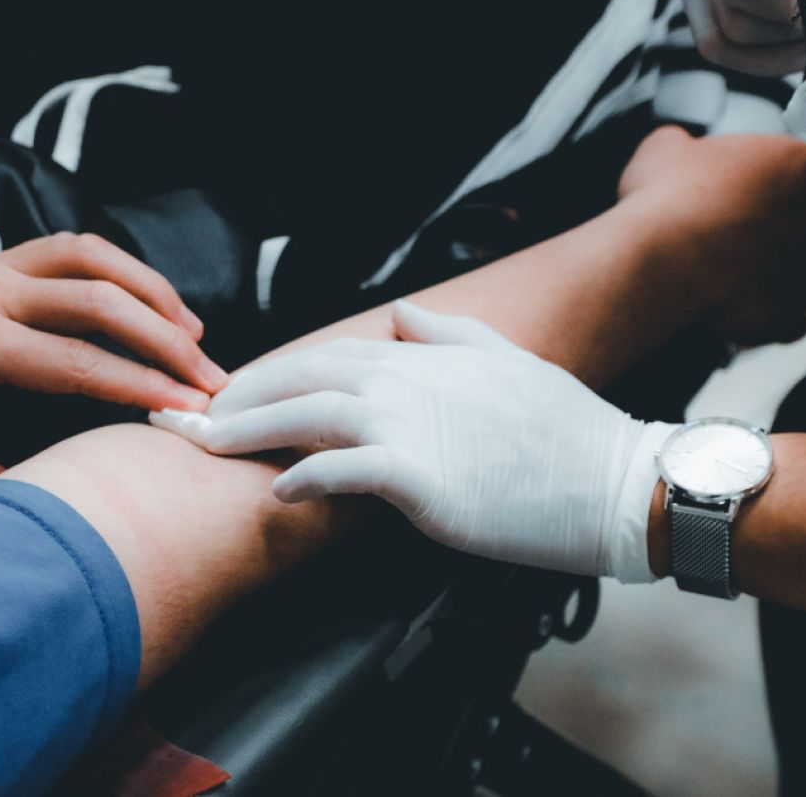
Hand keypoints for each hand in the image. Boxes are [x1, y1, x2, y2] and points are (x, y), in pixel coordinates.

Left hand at [0, 227, 225, 491]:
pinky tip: (143, 299)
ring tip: (197, 335)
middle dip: (169, 344)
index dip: (138, 387)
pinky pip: (75, 249)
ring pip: (96, 261)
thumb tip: (19, 489)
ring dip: (155, 294)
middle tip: (216, 383)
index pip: (73, 363)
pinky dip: (122, 270)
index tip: (189, 412)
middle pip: (102, 302)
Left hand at [152, 301, 671, 581]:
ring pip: (307, 417)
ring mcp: (410, 424)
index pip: (326, 355)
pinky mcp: (419, 476)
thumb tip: (402, 313)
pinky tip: (276, 493)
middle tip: (193, 418)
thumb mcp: (507, 359)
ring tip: (206, 446)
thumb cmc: (562, 430)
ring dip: (248, 431)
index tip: (234, 390)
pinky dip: (304, 478)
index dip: (273, 372)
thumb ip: (449, 331)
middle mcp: (406, 380)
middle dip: (239, 397)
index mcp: (423, 355)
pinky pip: (342, 472)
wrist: (612, 481)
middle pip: (301, 379)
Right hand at [620, 126, 805, 344]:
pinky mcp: (786, 314)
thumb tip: (675, 145)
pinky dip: (779, 324)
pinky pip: (797, 325)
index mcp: (797, 165)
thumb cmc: (661, 199)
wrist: (655, 259)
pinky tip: (758, 318)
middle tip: (801, 243)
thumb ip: (681, 143)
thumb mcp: (662, 151)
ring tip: (786, 288)